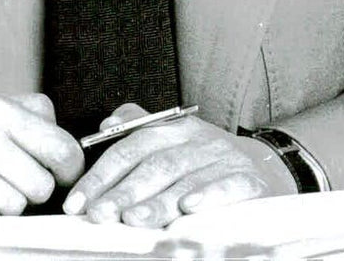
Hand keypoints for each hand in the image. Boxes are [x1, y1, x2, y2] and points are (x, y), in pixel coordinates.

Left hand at [63, 103, 296, 227]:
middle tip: (100, 215)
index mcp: (173, 129)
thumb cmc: (207, 158)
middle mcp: (196, 140)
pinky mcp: (248, 180)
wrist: (266, 166)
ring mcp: (222, 158)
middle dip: (123, 192)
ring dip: (157, 201)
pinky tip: (189, 209)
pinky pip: (227, 186)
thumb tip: (105, 124)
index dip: (101, 175)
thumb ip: (139, 127)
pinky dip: (208, 197)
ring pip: (185, 179)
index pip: (129, 148)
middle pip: (154, 164)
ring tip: (134, 220)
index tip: (77, 203)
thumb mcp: (175, 136)